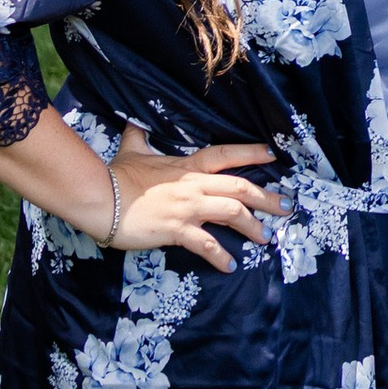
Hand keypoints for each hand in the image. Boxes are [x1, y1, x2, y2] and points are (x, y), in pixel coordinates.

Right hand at [110, 125, 280, 273]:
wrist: (100, 196)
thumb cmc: (116, 176)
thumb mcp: (131, 151)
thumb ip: (138, 138)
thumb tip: (134, 122)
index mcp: (187, 166)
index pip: (225, 155)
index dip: (251, 153)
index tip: (273, 154)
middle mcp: (194, 185)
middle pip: (240, 187)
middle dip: (267, 198)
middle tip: (287, 207)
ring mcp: (187, 207)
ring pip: (232, 213)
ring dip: (253, 226)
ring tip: (266, 238)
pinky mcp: (176, 229)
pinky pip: (206, 243)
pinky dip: (220, 256)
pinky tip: (230, 266)